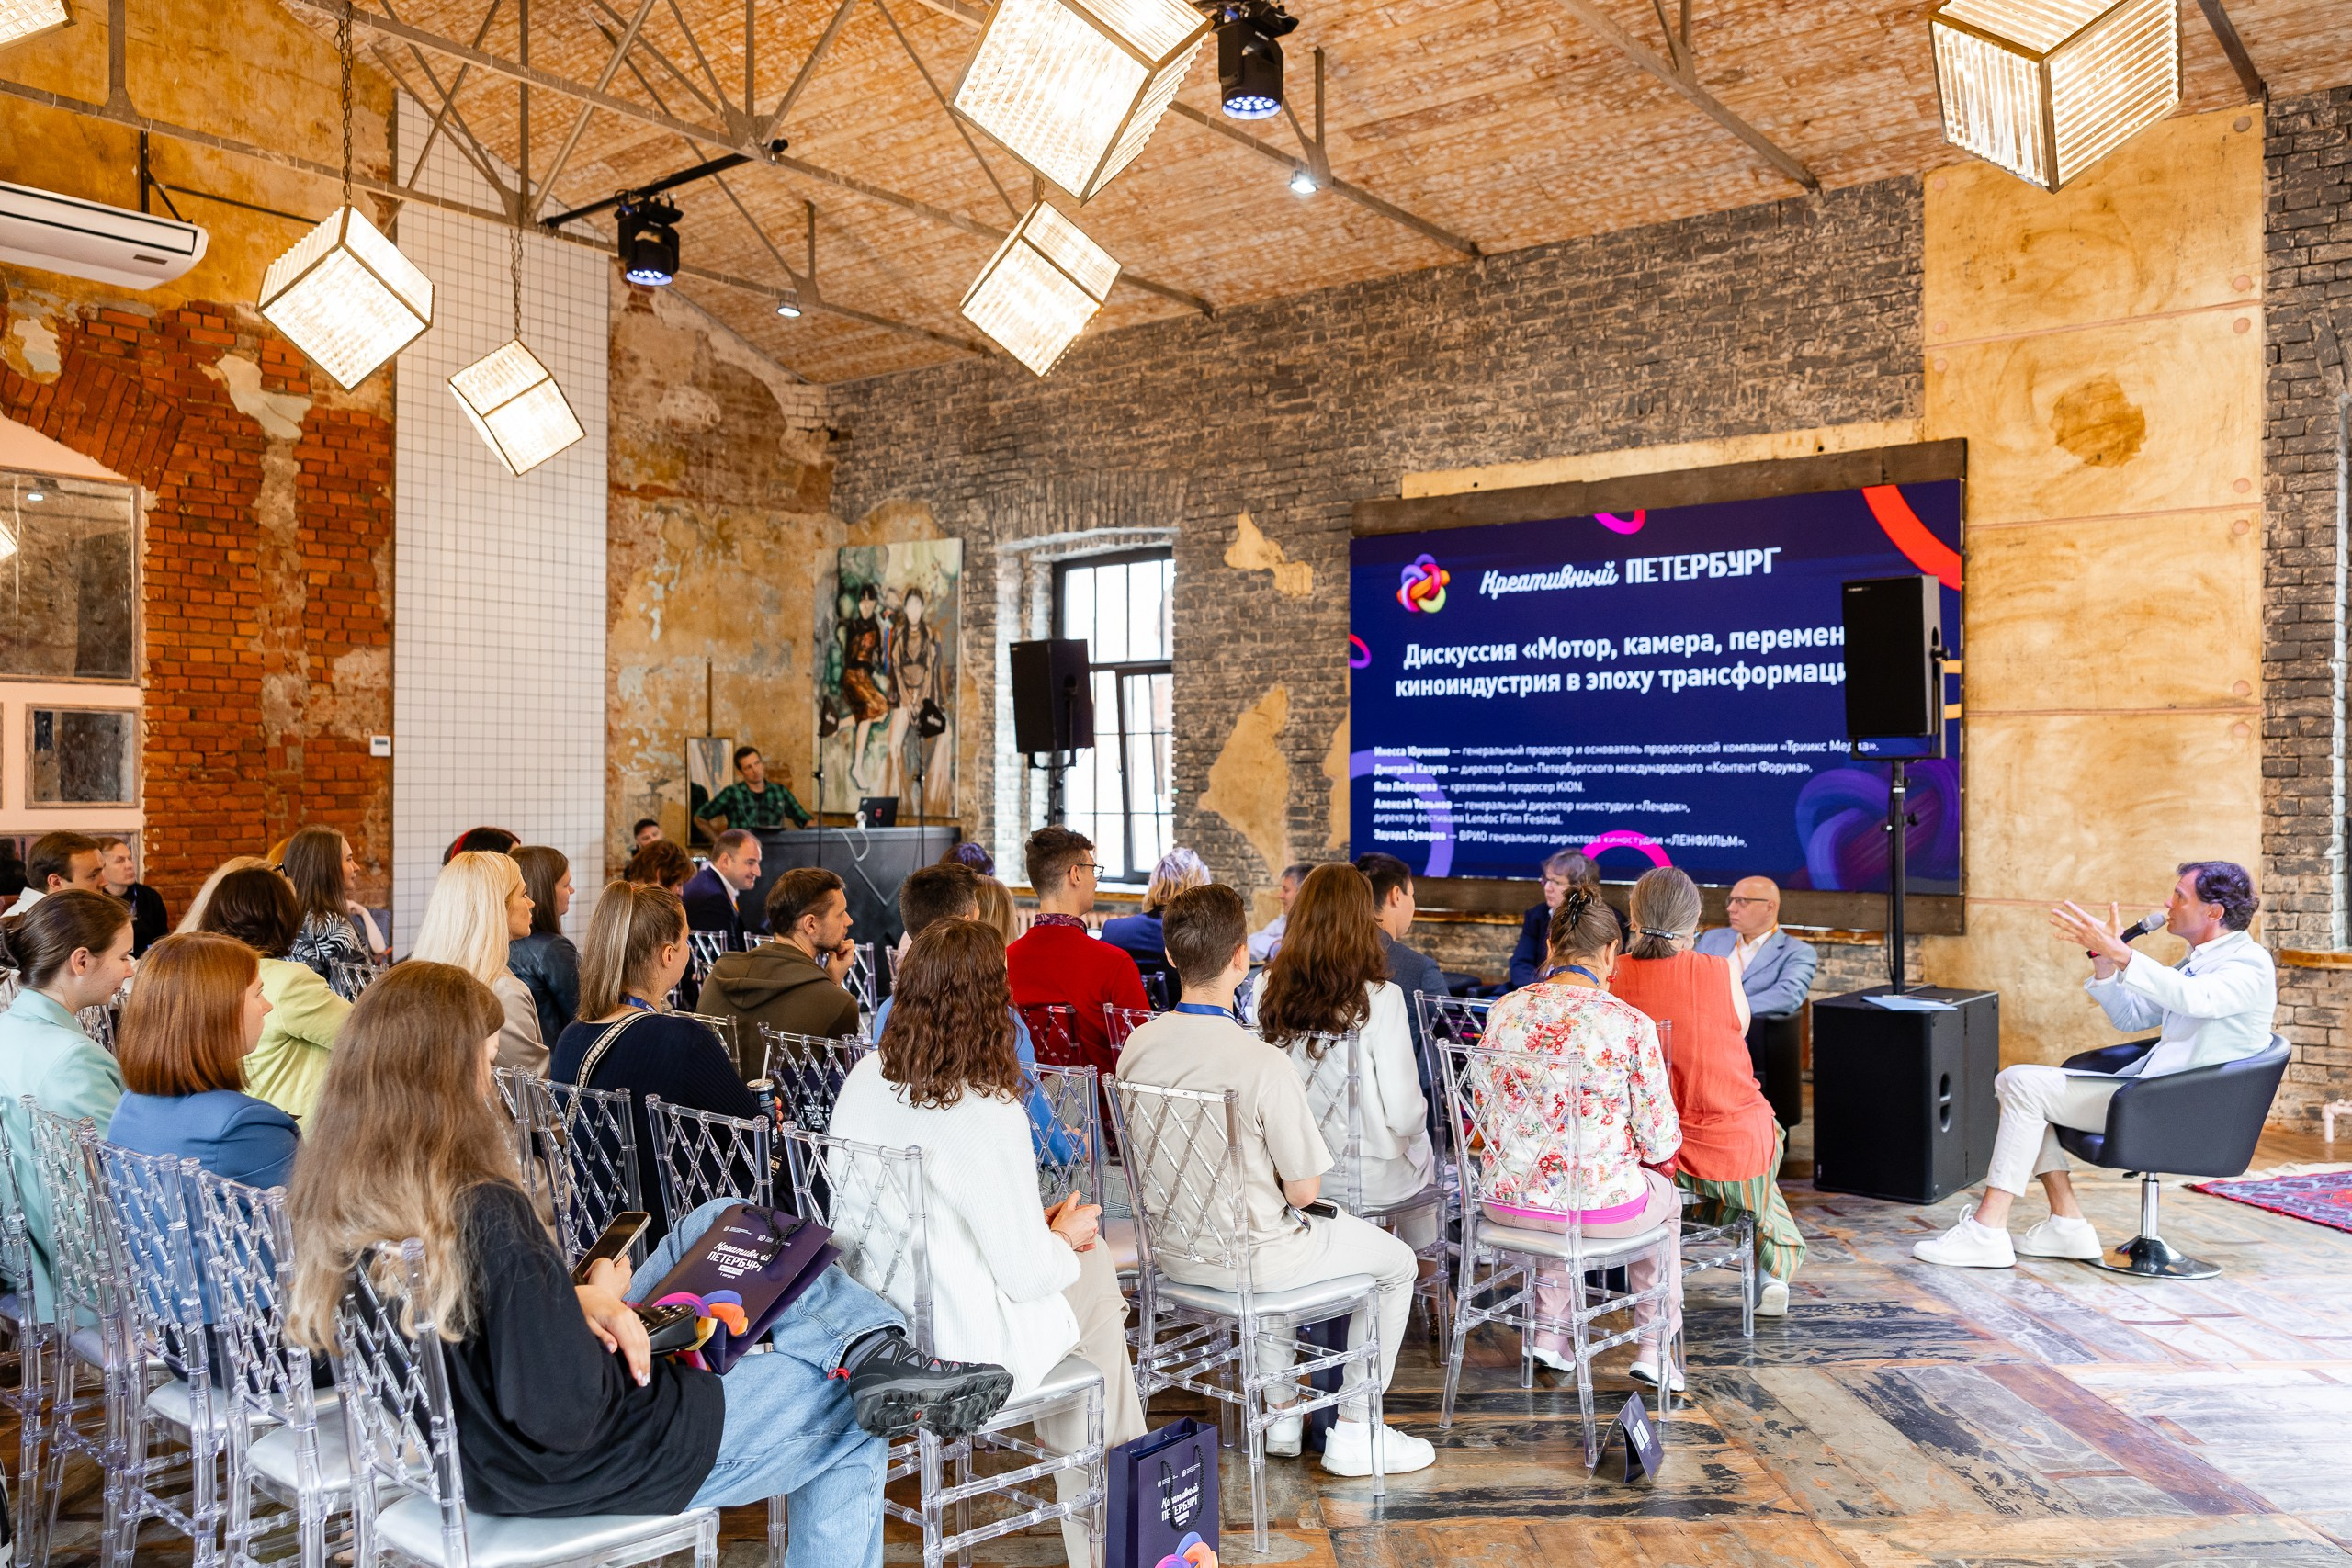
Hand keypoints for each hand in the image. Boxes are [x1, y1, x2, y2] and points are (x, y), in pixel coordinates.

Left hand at [576, 1260, 650, 1385]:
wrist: (590, 1293)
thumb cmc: (585, 1309)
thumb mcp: (587, 1323)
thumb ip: (601, 1336)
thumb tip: (613, 1349)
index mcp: (617, 1319)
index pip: (630, 1345)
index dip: (635, 1362)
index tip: (637, 1377)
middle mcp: (629, 1317)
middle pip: (640, 1344)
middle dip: (643, 1364)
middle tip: (644, 1381)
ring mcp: (633, 1316)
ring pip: (644, 1340)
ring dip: (646, 1358)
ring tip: (646, 1375)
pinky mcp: (633, 1317)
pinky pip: (643, 1334)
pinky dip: (646, 1348)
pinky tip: (645, 1359)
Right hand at [820, 942, 855, 983]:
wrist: (832, 983)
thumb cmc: (832, 975)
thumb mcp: (832, 964)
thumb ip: (832, 954)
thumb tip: (831, 947)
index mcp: (849, 959)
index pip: (851, 946)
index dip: (844, 945)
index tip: (838, 951)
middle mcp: (848, 958)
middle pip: (849, 944)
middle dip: (841, 944)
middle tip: (834, 949)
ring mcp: (844, 958)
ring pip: (844, 946)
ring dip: (837, 947)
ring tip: (829, 950)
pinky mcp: (839, 959)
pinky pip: (839, 950)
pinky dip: (834, 950)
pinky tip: (827, 952)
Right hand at [1046, 1191, 1099, 1251]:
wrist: (1059, 1240)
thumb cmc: (1062, 1226)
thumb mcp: (1066, 1208)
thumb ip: (1073, 1198)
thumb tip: (1076, 1194)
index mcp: (1090, 1214)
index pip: (1097, 1207)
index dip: (1089, 1207)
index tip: (1082, 1209)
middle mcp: (1093, 1224)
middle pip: (1093, 1217)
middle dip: (1085, 1217)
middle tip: (1075, 1217)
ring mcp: (1090, 1234)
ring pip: (1091, 1227)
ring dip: (1085, 1225)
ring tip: (1074, 1225)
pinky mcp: (1087, 1241)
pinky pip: (1089, 1236)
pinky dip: (1085, 1235)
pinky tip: (1078, 1233)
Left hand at [2051, 899, 2131, 977]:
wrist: (2111, 949)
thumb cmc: (2113, 935)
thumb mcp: (2115, 923)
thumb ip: (2114, 913)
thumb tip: (2115, 903)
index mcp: (2092, 923)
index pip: (2080, 913)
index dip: (2072, 908)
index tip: (2065, 902)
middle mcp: (2085, 929)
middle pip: (2071, 921)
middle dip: (2061, 915)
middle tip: (2053, 910)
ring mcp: (2082, 936)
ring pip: (2068, 929)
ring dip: (2059, 924)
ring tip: (2050, 920)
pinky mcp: (2081, 941)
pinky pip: (2070, 938)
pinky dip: (2062, 936)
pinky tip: (2054, 934)